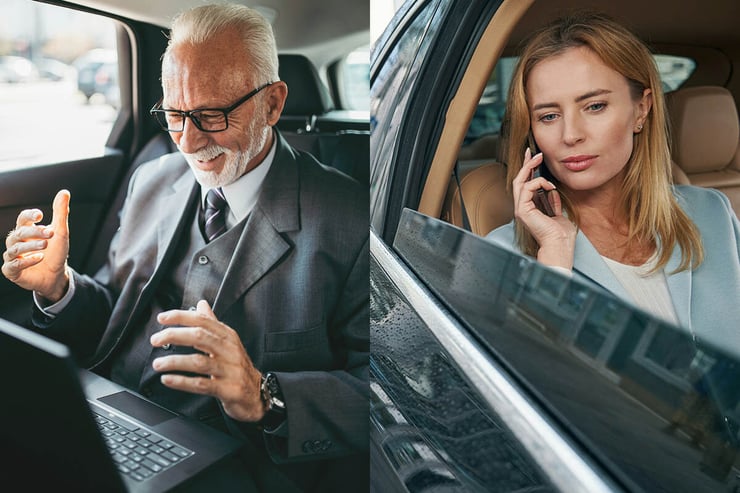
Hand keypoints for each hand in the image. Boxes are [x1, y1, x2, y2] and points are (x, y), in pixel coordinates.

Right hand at [2, 189, 70, 301]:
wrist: (57, 276)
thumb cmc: (56, 252)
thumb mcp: (60, 232)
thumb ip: (60, 213)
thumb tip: (64, 192)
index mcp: (26, 231)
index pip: (22, 219)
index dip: (28, 215)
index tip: (40, 215)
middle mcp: (16, 242)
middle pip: (19, 233)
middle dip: (34, 232)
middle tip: (50, 233)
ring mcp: (12, 257)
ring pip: (15, 248)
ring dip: (31, 246)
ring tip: (45, 246)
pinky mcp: (12, 271)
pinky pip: (13, 265)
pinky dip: (26, 261)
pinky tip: (39, 258)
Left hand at [151, 300, 265, 422]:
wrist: (257, 394)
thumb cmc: (238, 367)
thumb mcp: (228, 343)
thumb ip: (213, 324)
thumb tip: (201, 304)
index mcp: (228, 337)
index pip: (203, 321)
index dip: (181, 317)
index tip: (162, 318)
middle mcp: (230, 351)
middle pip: (200, 337)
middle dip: (174, 336)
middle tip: (155, 339)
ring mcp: (230, 370)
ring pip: (199, 362)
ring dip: (175, 362)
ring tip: (157, 364)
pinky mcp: (228, 389)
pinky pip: (202, 384)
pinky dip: (182, 382)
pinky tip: (168, 379)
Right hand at [512, 149, 576, 268]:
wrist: (559, 245)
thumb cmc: (560, 234)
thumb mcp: (558, 213)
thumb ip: (553, 202)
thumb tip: (552, 191)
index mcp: (529, 208)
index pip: (525, 185)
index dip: (528, 170)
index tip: (534, 158)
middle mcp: (522, 208)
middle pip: (519, 180)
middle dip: (526, 164)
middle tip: (533, 152)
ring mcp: (520, 209)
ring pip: (520, 182)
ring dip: (530, 168)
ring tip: (539, 159)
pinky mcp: (523, 210)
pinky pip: (527, 188)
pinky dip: (539, 183)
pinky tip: (550, 185)